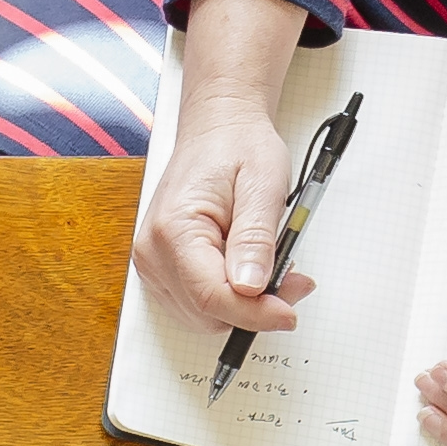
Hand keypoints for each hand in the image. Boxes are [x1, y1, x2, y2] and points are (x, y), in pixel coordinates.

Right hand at [133, 101, 319, 336]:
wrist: (218, 129)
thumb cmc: (238, 147)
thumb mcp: (263, 185)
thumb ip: (256, 239)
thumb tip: (252, 287)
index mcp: (174, 229)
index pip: (211, 297)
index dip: (255, 314)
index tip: (290, 312)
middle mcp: (153, 252)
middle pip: (207, 314)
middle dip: (254, 309)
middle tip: (293, 279)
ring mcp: (153, 264)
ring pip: (203, 316)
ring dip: (244, 306)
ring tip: (274, 269)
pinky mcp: (163, 269)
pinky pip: (198, 304)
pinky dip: (230, 298)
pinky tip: (249, 271)